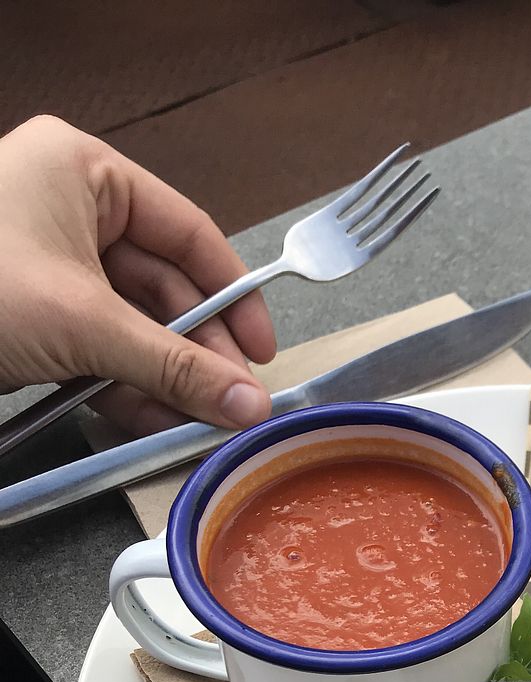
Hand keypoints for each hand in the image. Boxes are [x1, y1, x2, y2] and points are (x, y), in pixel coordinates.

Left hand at [0, 116, 275, 434]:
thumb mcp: (83, 324)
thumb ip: (173, 365)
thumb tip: (245, 399)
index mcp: (84, 173)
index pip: (190, 234)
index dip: (234, 297)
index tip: (261, 353)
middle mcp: (69, 211)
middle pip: (164, 288)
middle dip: (197, 354)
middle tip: (231, 403)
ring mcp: (48, 266)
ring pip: (132, 326)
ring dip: (165, 379)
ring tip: (193, 421)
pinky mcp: (32, 316)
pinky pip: (97, 350)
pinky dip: (124, 388)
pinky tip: (149, 420)